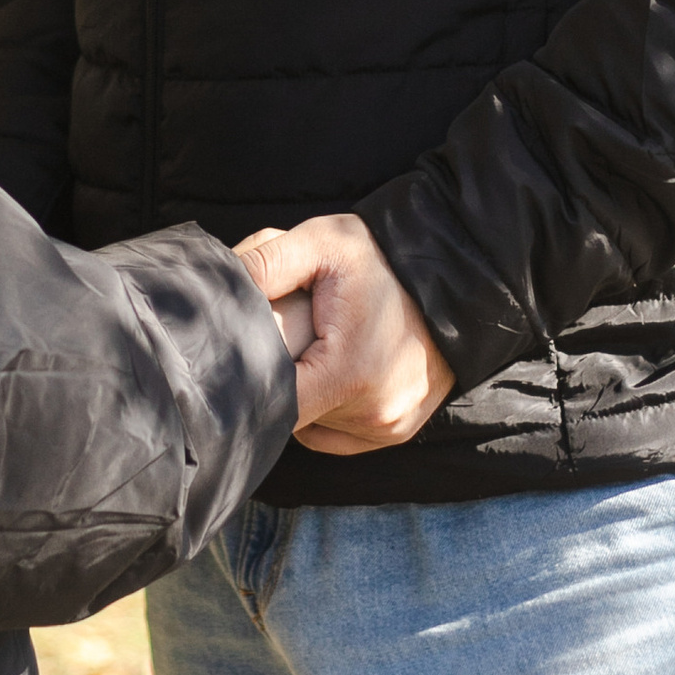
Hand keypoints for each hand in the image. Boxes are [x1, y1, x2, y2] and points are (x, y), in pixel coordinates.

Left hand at [232, 216, 453, 455]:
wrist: (454, 274)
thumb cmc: (383, 258)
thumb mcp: (323, 242)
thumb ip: (266, 262)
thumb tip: (220, 289)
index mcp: (349, 373)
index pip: (273, 403)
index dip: (251, 380)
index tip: (242, 354)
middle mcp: (373, 413)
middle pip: (292, 415)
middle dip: (280, 381)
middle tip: (286, 339)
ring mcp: (388, 428)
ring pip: (314, 426)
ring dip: (306, 395)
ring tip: (313, 350)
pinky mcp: (397, 432)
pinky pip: (339, 433)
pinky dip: (328, 409)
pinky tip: (330, 372)